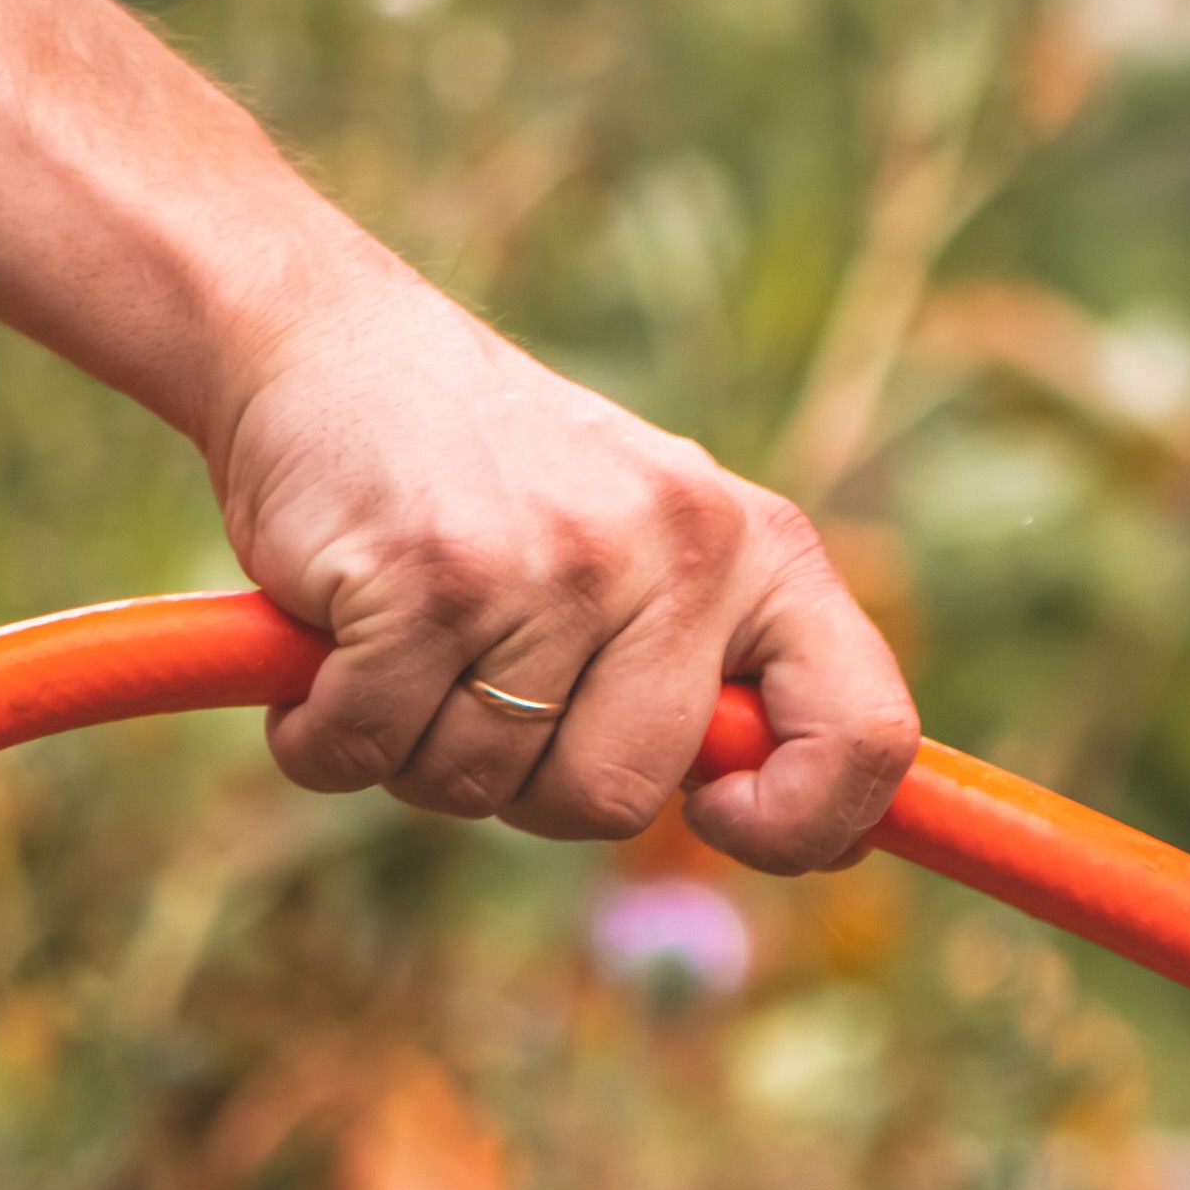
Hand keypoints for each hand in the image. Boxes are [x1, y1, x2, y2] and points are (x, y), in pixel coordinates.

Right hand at [198, 254, 919, 871]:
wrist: (327, 340)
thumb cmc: (500, 482)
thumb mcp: (659, 548)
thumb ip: (736, 678)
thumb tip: (839, 849)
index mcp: (762, 551)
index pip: (868, 735)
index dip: (807, 824)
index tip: (720, 818)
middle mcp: (679, 551)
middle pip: (620, 799)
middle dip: (528, 786)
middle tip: (481, 690)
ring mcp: (555, 563)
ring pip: (481, 787)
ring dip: (412, 752)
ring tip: (405, 644)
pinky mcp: (427, 578)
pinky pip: (366, 752)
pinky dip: (321, 737)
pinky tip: (329, 648)